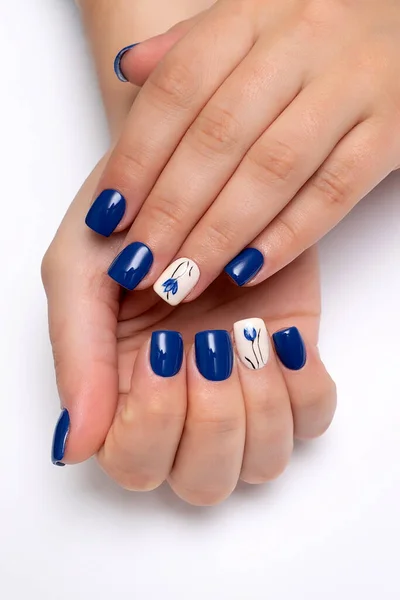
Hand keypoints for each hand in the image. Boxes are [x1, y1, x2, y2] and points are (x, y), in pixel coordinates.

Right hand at [42, 158, 335, 504]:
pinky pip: (313, 418)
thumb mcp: (81, 271)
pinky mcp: (291, 362)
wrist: (195, 172)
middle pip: (202, 480)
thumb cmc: (130, 220)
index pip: (134, 464)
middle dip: (209, 421)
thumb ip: (76, 356)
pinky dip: (302, 386)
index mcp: (125, 392)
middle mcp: (185, 403)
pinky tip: (278, 336)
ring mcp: (242, 386)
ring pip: (261, 462)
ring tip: (243, 334)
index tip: (162, 349)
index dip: (152, 424)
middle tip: (202, 346)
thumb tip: (73, 446)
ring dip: (256, 406)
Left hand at [88, 0, 399, 304]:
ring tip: (182, 280)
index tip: (110, 216)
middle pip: (219, 138)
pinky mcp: (393, 129)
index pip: (177, 91)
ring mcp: (353, 84)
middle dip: (171, 211)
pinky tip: (247, 270)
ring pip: (272, 169)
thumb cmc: (320, 29)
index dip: (137, 158)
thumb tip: (128, 71)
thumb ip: (191, 46)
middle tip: (140, 265)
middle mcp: (301, 41)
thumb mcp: (253, 19)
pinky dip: (289, 236)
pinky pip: (335, 190)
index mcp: (253, 12)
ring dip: (220, 234)